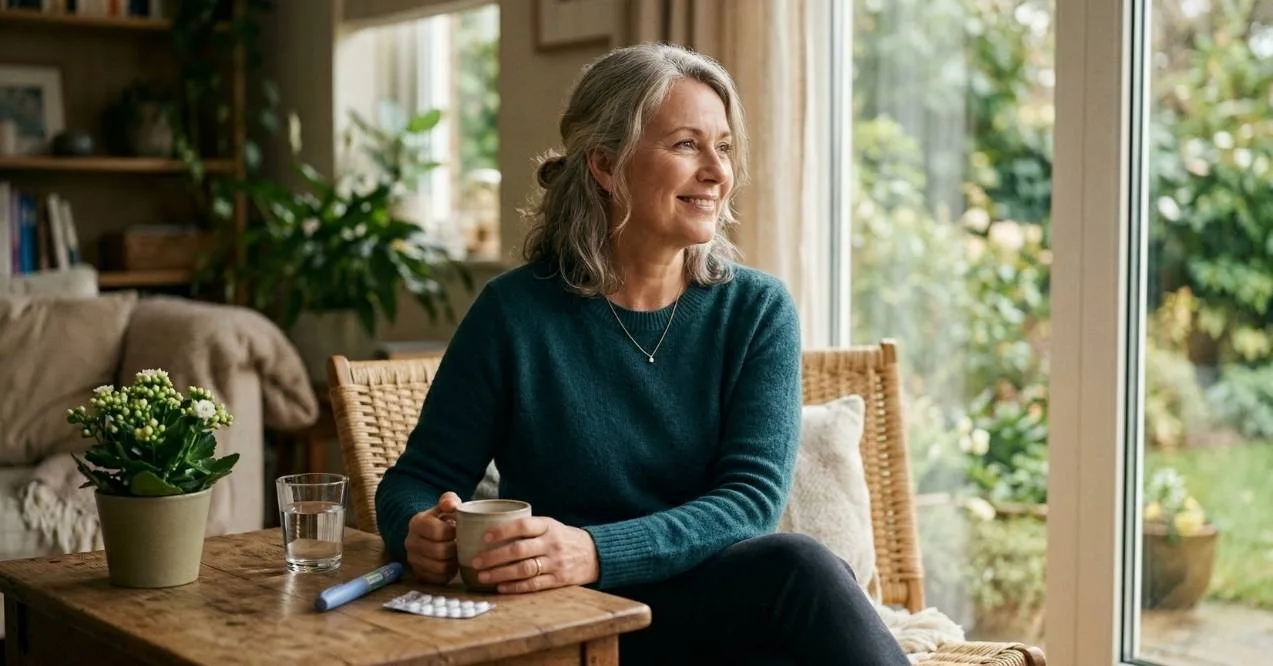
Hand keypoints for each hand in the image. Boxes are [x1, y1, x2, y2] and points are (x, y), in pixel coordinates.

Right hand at [404, 491, 461, 584]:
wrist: (429, 534)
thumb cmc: (443, 518)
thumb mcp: (446, 505)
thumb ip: (449, 500)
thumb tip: (451, 505)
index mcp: (417, 523)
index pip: (439, 531)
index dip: (455, 532)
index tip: (461, 530)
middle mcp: (410, 542)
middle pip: (439, 551)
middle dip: (456, 549)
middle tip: (464, 545)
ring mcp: (413, 560)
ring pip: (439, 567)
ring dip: (454, 562)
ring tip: (460, 554)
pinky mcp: (419, 574)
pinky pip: (437, 579)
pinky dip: (449, 574)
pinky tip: (453, 564)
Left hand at [469, 517, 598, 593]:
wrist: (594, 554)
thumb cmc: (563, 538)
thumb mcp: (550, 525)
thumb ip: (527, 528)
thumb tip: (490, 527)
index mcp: (548, 526)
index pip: (523, 526)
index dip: (503, 531)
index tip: (484, 536)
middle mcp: (552, 544)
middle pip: (519, 550)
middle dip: (494, 557)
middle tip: (475, 561)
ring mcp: (556, 563)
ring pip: (524, 569)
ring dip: (500, 573)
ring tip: (482, 576)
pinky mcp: (558, 580)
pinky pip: (534, 584)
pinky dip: (516, 587)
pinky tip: (500, 587)